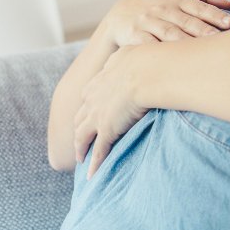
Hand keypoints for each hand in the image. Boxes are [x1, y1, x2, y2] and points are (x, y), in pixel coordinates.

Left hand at [73, 45, 154, 179]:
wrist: (148, 71)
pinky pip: (98, 151)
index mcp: (101, 79)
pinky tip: (92, 175)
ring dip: (80, 147)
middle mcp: (94, 97)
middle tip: (79, 138)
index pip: (89, 95)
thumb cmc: (149, 60)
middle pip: (81, 116)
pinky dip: (94, 163)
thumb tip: (143, 54)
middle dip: (79, 128)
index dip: (88, 106)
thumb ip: (134, 57)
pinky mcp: (107, 130)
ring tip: (80, 158)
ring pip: (82, 135)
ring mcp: (98, 115)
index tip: (90, 112)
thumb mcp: (136, 54)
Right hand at [100, 0, 229, 46]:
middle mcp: (164, 8)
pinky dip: (160, 51)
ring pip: (170, 33)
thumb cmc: (158, 5)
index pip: (199, 6)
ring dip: (186, 41)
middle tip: (221, 38)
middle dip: (204, 29)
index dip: (214, 14)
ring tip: (202, 51)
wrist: (121, 15)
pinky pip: (149, 45)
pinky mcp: (136, 36)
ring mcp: (149, 22)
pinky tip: (172, 59)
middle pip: (186, 21)